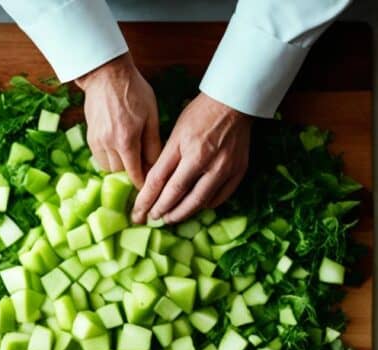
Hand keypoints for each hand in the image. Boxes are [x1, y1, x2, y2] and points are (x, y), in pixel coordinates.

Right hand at [75, 54, 159, 186]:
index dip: (142, 183)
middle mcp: (108, 144)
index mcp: (126, 140)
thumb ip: (153, 143)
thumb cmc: (133, 90)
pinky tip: (119, 150)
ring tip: (131, 159)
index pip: (134, 173)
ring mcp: (96, 141)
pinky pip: (99, 157)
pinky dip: (110, 159)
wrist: (105, 74)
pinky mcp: (90, 136)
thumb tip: (155, 165)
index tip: (149, 187)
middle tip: (143, 170)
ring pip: (107, 168)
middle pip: (120, 173)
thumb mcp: (151, 114)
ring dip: (119, 167)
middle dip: (131, 174)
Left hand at [131, 93, 251, 223]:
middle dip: (163, 211)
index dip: (147, 199)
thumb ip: (165, 160)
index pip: (160, 181)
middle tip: (152, 218)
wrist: (234, 103)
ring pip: (199, 202)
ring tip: (170, 218)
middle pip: (179, 196)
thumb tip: (152, 186)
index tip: (138, 212)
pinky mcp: (239, 171)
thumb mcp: (176, 133)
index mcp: (186, 148)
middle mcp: (206, 160)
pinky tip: (194, 206)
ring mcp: (225, 168)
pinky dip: (205, 205)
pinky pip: (219, 198)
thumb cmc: (200, 114)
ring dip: (182, 213)